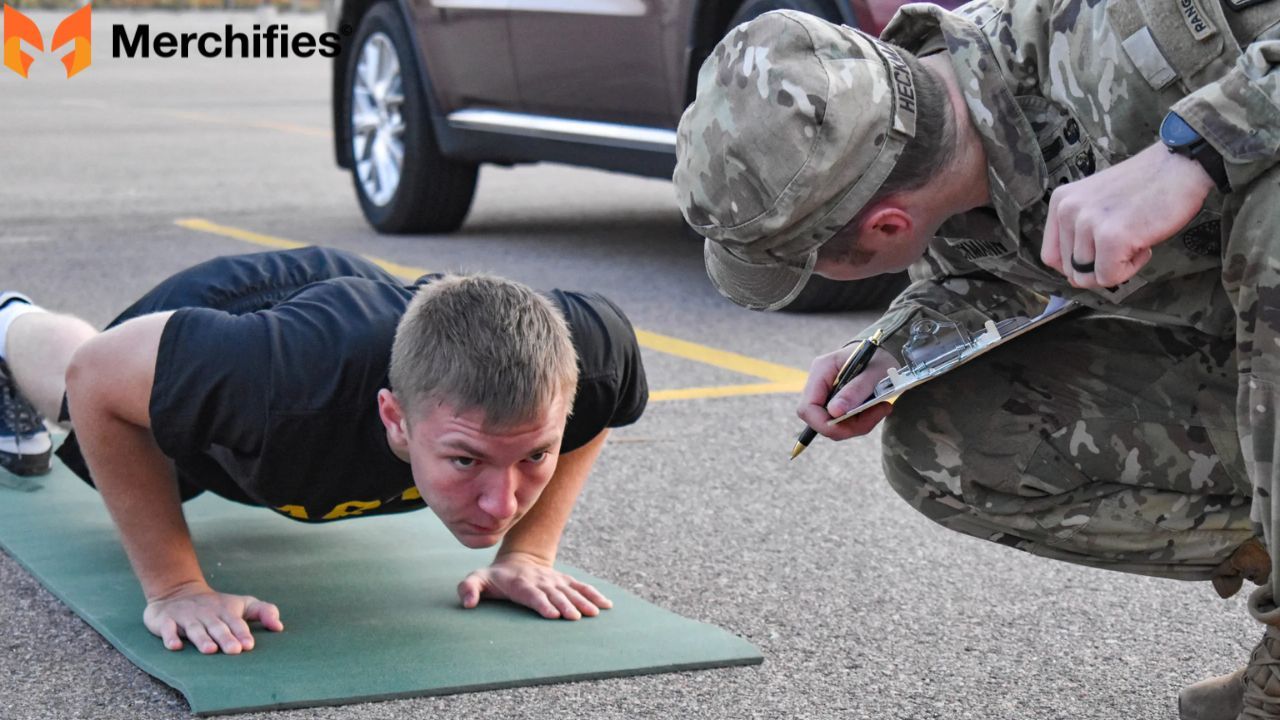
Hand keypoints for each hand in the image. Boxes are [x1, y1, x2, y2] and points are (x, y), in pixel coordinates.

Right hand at [143, 582, 282, 653]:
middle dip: (226, 638)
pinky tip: (175, 646)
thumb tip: (280, 627)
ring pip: (195, 629)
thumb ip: (263, 612)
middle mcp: (207, 614)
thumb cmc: (217, 605)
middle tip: (234, 650)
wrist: (177, 591)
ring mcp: (186, 617)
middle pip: (217, 627)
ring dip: (202, 639)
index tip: (249, 644)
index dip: (242, 633)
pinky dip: (170, 637)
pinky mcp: (166, 620)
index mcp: (226, 611)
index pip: (236, 623)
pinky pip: (167, 629)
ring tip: (210, 650)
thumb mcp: (242, 604)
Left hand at [457, 552, 611, 619]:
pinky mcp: (564, 581)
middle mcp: (540, 580)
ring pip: (570, 590)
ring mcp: (554, 580)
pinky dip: (594, 594)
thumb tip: (467, 603)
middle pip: (554, 594)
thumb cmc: (494, 577)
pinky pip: (581, 587)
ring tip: (594, 613)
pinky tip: (606, 605)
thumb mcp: (477, 579)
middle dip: (566, 605)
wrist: (517, 560)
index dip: (542, 603)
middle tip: (576, 618)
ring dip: (582, 601)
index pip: (531, 594)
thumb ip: (468, 589)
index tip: (552, 614)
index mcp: (519, 583)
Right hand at [796, 345, 897, 440]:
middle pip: (819, 419)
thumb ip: (855, 390)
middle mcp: (819, 383)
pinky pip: (842, 422)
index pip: (807, 407)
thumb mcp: (874, 372)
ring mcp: (825, 394)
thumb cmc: (879, 357)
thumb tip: (835, 413)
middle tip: (877, 413)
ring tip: (882, 408)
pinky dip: (860, 421)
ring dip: (858, 424)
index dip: (823, 423)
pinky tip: (876, 409)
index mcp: (822, 370)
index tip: (850, 427)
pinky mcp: (835, 402)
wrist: (884, 353)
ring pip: (833, 424)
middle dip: (847, 426)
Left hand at [1040, 143, 1213, 287]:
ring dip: (1117, 266)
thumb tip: (1075, 278)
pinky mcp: (1111, 236)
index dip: (1076, 265)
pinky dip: (1130, 270)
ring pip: (1088, 277)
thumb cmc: (1145, 187)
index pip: (1050, 256)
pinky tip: (1143, 244)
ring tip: (1135, 238)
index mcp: (1060, 202)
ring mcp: (1087, 222)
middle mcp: (1067, 210)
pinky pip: (1110, 277)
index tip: (1100, 255)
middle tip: (1126, 242)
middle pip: (1069, 271)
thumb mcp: (1097, 204)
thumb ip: (1079, 233)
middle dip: (1099, 266)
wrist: (1181, 165)